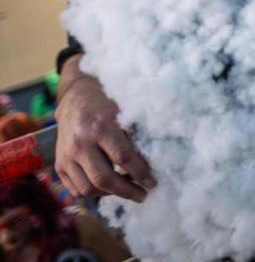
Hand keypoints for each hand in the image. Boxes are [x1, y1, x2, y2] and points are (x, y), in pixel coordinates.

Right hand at [55, 57, 154, 201]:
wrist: (76, 97)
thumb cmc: (108, 103)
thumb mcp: (125, 111)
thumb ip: (137, 135)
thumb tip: (158, 159)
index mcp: (101, 126)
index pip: (124, 157)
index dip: (141, 173)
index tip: (152, 182)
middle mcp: (80, 143)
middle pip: (104, 178)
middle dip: (127, 191)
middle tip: (143, 194)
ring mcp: (66, 155)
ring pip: (88, 188)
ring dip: (111, 194)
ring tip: (127, 190)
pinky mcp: (59, 164)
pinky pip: (75, 189)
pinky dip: (93, 193)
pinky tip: (108, 189)